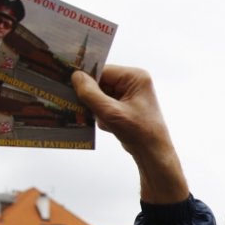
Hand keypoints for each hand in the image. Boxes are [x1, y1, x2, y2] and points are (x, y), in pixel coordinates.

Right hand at [72, 66, 187, 203]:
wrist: (153, 154)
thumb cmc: (140, 133)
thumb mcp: (111, 112)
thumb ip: (91, 94)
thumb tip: (76, 76)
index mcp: (135, 77)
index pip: (103, 71)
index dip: (87, 80)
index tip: (71, 88)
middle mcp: (134, 82)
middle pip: (101, 83)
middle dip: (93, 98)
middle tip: (86, 108)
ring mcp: (130, 95)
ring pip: (101, 95)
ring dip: (98, 109)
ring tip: (106, 121)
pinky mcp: (126, 107)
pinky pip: (105, 105)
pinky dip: (103, 116)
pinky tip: (110, 126)